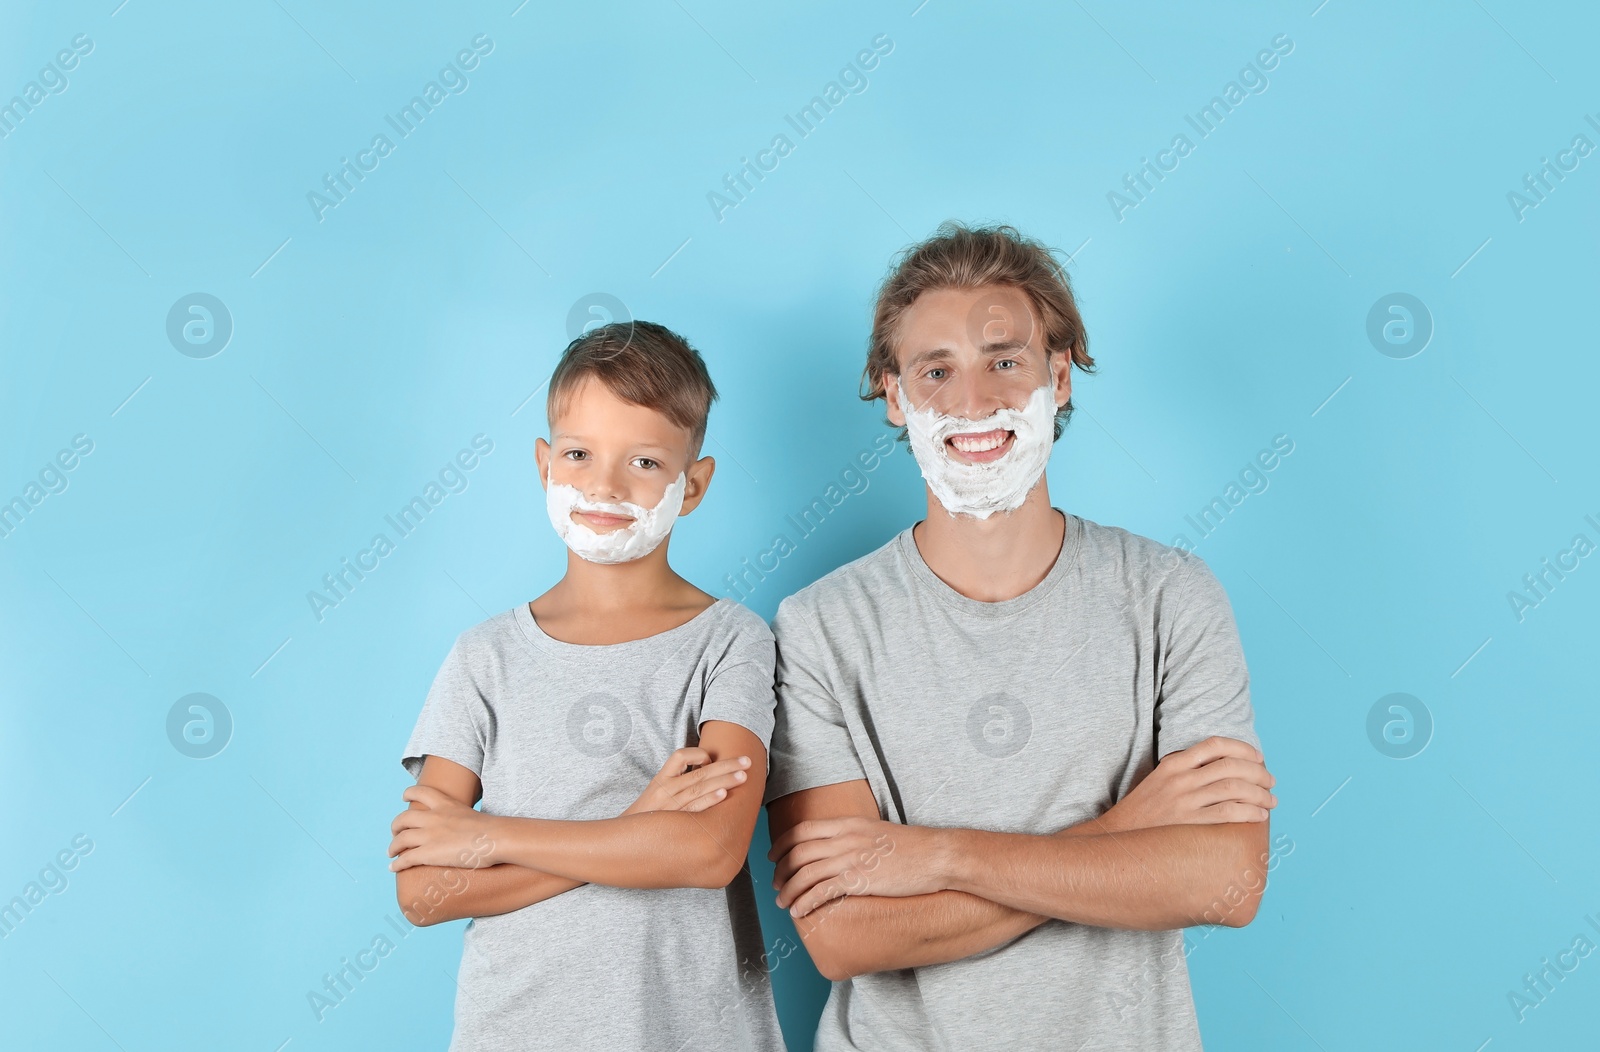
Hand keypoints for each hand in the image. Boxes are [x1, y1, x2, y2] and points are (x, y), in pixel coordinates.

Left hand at [388, 785, 497, 871]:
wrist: (495, 838)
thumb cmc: (493, 830)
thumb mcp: (474, 816)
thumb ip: (465, 820)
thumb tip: (472, 830)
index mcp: (446, 805)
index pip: (422, 792)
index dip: (409, 793)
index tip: (404, 797)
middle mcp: (434, 817)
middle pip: (404, 818)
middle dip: (396, 826)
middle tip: (395, 833)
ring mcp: (430, 835)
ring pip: (400, 839)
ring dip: (392, 846)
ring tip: (391, 852)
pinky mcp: (429, 853)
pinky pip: (405, 858)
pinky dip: (396, 864)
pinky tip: (393, 868)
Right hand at [621, 746, 752, 816]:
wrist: (623, 843)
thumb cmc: (646, 818)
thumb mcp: (656, 794)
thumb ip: (678, 783)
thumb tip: (708, 773)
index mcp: (661, 779)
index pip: (680, 757)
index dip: (699, 754)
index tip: (713, 759)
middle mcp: (665, 790)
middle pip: (699, 772)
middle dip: (726, 766)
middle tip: (747, 761)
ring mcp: (669, 806)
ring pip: (698, 787)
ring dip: (724, 780)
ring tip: (742, 776)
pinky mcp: (672, 823)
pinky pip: (693, 808)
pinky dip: (708, 800)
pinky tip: (723, 795)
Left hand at [767, 816, 946, 918]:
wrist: (936, 856)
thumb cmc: (912, 847)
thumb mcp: (877, 831)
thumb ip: (855, 836)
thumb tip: (840, 847)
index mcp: (848, 824)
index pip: (802, 830)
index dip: (782, 844)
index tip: (773, 857)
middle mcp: (844, 838)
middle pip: (798, 853)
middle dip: (780, 871)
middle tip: (775, 885)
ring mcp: (851, 859)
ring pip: (805, 874)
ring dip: (788, 890)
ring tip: (783, 903)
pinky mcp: (859, 880)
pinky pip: (821, 891)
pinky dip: (805, 902)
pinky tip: (800, 912)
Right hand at [1094, 736, 1275, 833]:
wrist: (1119, 835)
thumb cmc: (1144, 810)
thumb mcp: (1159, 779)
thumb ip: (1186, 770)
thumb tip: (1224, 769)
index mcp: (1173, 763)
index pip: (1215, 744)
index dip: (1242, 749)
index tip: (1258, 759)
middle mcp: (1180, 778)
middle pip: (1231, 766)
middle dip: (1258, 773)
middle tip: (1271, 782)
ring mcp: (1184, 800)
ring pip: (1234, 789)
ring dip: (1260, 794)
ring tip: (1271, 801)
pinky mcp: (1188, 822)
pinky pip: (1228, 813)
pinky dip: (1249, 812)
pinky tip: (1259, 816)